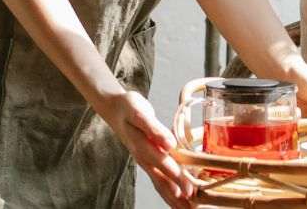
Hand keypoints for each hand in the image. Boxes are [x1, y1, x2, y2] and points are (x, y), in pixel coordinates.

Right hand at [102, 90, 194, 206]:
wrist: (114, 107)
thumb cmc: (127, 107)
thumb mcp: (139, 112)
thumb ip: (154, 129)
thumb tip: (169, 144)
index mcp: (142, 146)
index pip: (163, 165)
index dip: (177, 178)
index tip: (189, 191)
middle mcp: (143, 158)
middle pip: (162, 181)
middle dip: (177, 196)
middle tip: (192, 208)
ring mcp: (144, 161)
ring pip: (160, 184)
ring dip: (173, 198)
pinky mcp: (147, 161)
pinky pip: (158, 180)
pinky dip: (168, 192)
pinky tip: (177, 199)